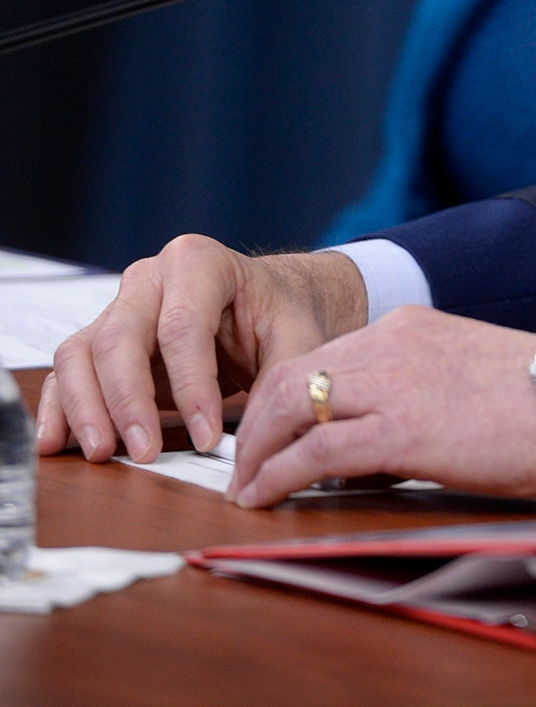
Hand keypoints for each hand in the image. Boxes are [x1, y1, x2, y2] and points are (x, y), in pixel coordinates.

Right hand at [36, 236, 366, 464]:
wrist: (267, 301)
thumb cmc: (281, 314)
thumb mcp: (299, 335)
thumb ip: (283, 379)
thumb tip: (257, 443)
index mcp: (199, 262)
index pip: (183, 327)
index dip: (192, 387)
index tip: (207, 440)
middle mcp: (149, 277)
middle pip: (120, 338)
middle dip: (129, 401)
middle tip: (145, 453)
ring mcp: (120, 307)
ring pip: (82, 353)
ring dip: (87, 407)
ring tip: (104, 453)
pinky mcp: (101, 340)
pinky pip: (68, 370)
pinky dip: (59, 406)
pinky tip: (56, 443)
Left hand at [229, 307, 535, 506]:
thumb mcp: (463, 369)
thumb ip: (417, 385)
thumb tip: (383, 435)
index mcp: (407, 325)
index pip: (323, 356)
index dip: (285, 397)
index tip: (270, 430)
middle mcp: (390, 342)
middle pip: (291, 375)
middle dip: (255, 423)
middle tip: (243, 464)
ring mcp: (392, 382)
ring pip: (291, 405)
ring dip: (257, 450)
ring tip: (245, 486)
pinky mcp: (400, 428)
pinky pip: (317, 450)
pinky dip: (279, 474)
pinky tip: (265, 496)